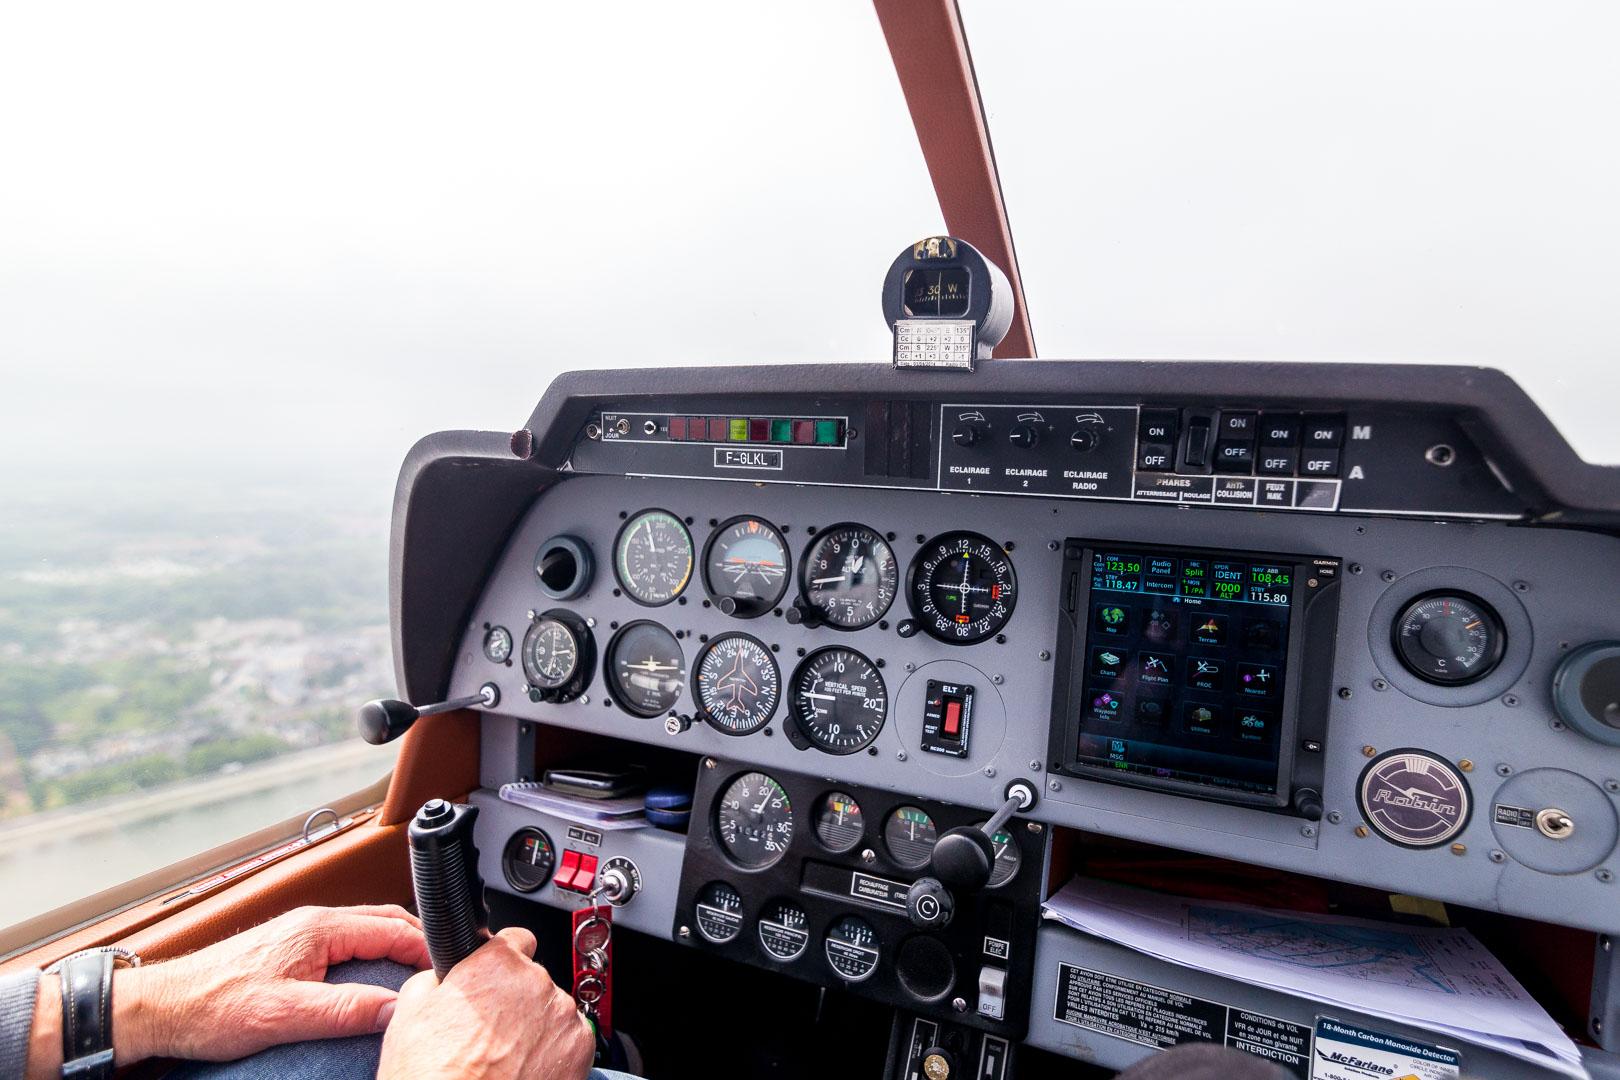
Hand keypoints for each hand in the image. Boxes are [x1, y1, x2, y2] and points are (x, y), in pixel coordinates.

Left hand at [114, 903, 429, 1063]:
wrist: (161, 1008)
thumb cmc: (211, 1007)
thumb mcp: (285, 1015)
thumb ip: (345, 1010)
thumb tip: (396, 1008)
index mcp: (319, 927)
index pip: (393, 928)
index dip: (427, 948)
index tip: (451, 969)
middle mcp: (313, 921)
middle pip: (386, 921)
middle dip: (420, 940)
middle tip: (444, 969)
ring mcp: (301, 932)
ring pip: (367, 928)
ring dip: (397, 944)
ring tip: (418, 973)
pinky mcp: (290, 947)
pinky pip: (348, 940)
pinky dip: (374, 951)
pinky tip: (375, 976)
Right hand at [377, 926, 595, 1079]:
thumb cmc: (431, 1074)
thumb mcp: (409, 1013)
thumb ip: (434, 978)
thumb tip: (443, 974)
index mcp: (496, 963)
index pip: (514, 939)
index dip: (500, 961)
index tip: (495, 978)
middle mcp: (535, 980)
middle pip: (532, 979)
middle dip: (514, 1000)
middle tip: (489, 1034)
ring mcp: (561, 1014)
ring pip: (551, 1009)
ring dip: (536, 1026)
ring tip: (506, 1058)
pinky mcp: (580, 1046)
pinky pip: (570, 1038)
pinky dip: (555, 1051)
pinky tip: (526, 1070)